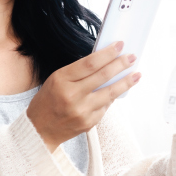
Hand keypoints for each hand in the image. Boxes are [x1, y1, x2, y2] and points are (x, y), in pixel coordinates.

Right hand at [26, 41, 140, 152]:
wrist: (39, 130)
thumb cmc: (48, 101)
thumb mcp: (56, 80)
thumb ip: (78, 72)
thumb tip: (105, 62)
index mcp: (61, 80)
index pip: (90, 63)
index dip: (107, 53)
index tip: (119, 45)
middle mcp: (72, 95)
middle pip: (103, 76)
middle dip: (121, 64)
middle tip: (132, 57)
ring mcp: (82, 111)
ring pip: (110, 93)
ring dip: (126, 82)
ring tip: (136, 74)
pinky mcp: (89, 123)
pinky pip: (105, 107)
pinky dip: (112, 97)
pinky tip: (118, 91)